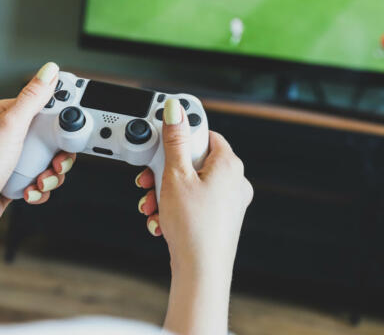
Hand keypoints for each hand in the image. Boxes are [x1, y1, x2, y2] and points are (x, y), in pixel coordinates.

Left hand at [0, 62, 75, 249]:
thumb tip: (49, 70)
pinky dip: (40, 188)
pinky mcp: (17, 177)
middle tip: (55, 160)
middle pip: (52, 136)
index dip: (61, 116)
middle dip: (58, 153)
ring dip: (50, 174)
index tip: (72, 125)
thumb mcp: (10, 125)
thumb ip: (33, 97)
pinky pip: (41, 179)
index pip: (44, 105)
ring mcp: (14, 157)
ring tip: (40, 179)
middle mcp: (10, 134)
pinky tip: (29, 189)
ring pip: (49, 160)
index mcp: (5, 113)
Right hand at [134, 98, 252, 334]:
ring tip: (152, 205)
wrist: (201, 273)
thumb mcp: (175, 175)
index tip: (162, 138)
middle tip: (149, 180)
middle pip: (192, 161)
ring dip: (164, 193)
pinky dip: (174, 208)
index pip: (205, 133)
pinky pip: (192, 203)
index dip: (180, 135)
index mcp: (230, 164)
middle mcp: (234, 182)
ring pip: (189, 184)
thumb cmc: (194, 227)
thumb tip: (175, 110)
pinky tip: (160, 220)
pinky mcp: (219, 219)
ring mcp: (228, 202)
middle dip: (164, 172)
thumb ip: (174, 140)